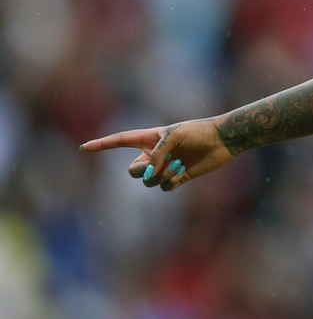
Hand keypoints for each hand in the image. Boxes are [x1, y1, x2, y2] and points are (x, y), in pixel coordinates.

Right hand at [80, 118, 231, 191]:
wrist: (221, 141)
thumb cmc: (197, 132)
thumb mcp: (173, 136)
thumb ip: (156, 154)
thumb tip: (148, 175)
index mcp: (148, 138)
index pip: (119, 141)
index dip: (101, 145)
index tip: (84, 148)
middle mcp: (153, 154)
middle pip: (132, 171)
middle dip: (140, 172)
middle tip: (153, 168)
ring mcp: (164, 167)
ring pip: (148, 181)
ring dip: (159, 176)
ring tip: (176, 165)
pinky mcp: (177, 177)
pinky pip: (164, 187)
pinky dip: (170, 182)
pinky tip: (181, 172)